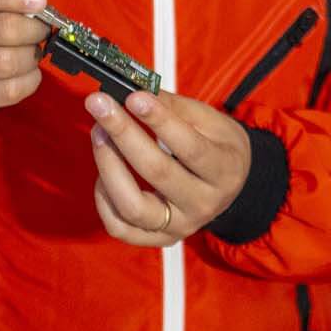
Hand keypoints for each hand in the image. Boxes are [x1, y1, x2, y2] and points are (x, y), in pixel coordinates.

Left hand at [86, 89, 252, 246]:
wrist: (232, 184)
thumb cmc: (217, 146)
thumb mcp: (209, 121)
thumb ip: (174, 107)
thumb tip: (135, 92)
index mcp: (224, 171)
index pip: (190, 147)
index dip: (160, 121)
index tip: (134, 97)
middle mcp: (203, 204)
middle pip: (158, 173)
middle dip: (123, 134)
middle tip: (101, 104)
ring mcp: (180, 226)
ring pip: (133, 207)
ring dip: (108, 166)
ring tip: (99, 133)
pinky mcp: (158, 238)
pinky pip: (119, 227)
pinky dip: (103, 199)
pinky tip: (103, 172)